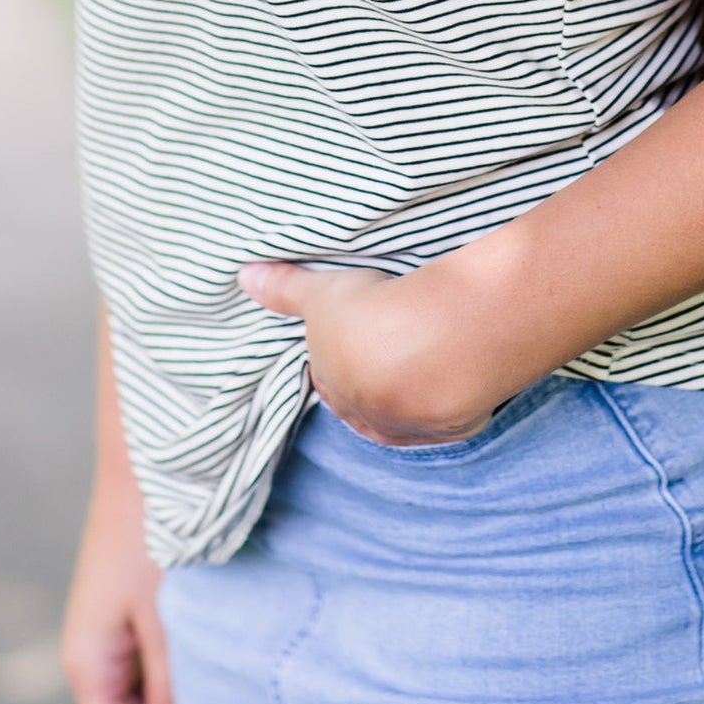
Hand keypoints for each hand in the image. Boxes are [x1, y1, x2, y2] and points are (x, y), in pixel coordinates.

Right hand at [61, 476, 186, 703]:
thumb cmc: (152, 540)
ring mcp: (112, 630)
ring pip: (145, 694)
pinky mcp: (132, 607)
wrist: (148, 467)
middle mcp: (94, 653)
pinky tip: (220, 673)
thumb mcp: (165, 620)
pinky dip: (181, 677)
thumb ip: (170, 687)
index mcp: (90, 665)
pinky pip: (154, 660)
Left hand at [239, 258, 503, 446]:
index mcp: (335, 390)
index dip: (337, 356)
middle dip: (376, 373)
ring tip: (431, 348)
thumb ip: (284, 288)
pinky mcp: (455, 427)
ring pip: (409, 408)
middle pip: (368, 398)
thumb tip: (244, 277)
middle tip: (393, 340)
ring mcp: (415, 427)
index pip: (329, 380)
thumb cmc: (372, 318)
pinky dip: (451, 389)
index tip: (352, 335)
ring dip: (417, 384)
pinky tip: (459, 364)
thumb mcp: (323, 293)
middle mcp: (371, 419)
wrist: (437, 345)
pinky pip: (450, 410)